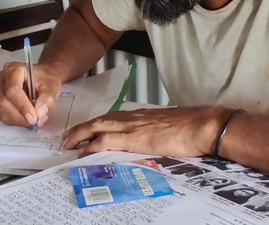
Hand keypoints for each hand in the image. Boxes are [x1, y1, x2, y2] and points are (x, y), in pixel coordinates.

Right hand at [0, 62, 61, 128]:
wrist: (43, 78)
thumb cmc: (45, 79)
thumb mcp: (52, 87)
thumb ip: (47, 100)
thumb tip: (39, 113)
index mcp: (13, 70)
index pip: (12, 90)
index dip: (22, 106)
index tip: (34, 118)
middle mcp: (1, 79)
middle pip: (4, 102)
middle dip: (20, 116)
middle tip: (36, 122)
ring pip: (2, 111)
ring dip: (19, 120)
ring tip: (35, 118)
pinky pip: (4, 116)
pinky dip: (17, 121)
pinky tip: (27, 117)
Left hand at [61, 107, 231, 156]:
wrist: (201, 125)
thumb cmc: (191, 127)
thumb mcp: (168, 126)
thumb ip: (156, 130)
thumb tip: (152, 138)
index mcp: (141, 115)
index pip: (112, 117)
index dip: (96, 124)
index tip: (85, 130)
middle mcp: (133, 117)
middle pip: (100, 120)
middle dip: (81, 129)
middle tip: (67, 137)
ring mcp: (132, 126)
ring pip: (98, 127)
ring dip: (81, 135)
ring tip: (68, 144)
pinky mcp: (134, 138)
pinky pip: (107, 141)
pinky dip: (93, 145)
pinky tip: (84, 152)